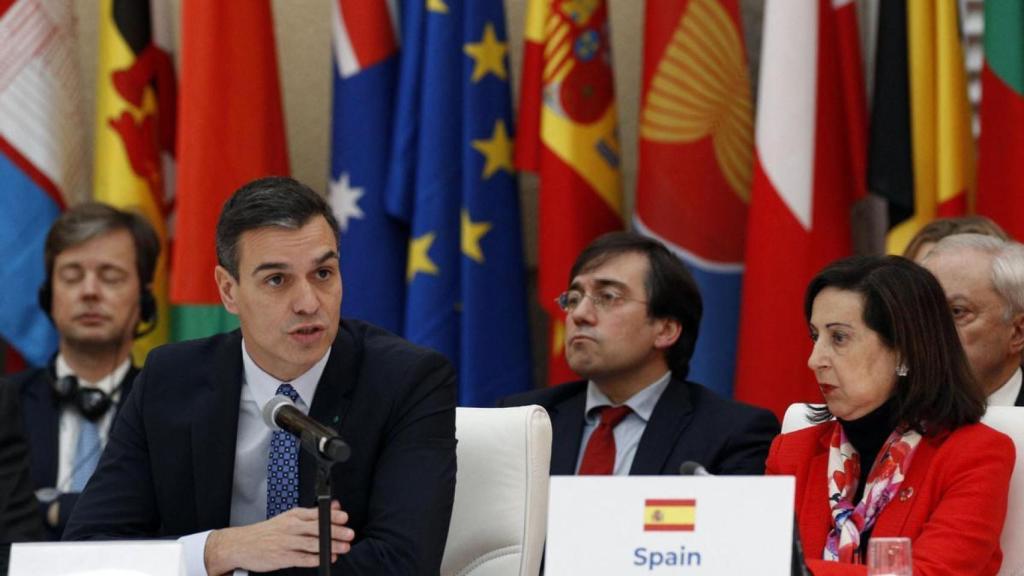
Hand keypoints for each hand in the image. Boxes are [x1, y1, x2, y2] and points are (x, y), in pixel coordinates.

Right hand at [203, 501, 353, 575]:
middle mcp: (290, 527)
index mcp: (293, 516)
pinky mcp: (281, 557)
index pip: (316, 513)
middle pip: (316, 528)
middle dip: (335, 531)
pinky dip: (315, 559)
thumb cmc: (268, 532)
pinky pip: (302, 558)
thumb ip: (313, 514)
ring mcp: (286, 542)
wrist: (241, 544)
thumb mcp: (289, 518)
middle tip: (349, 534)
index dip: (332, 516)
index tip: (345, 518)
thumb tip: (335, 506)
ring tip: (343, 548)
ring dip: (330, 546)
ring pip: (312, 544)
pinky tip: (326, 559)